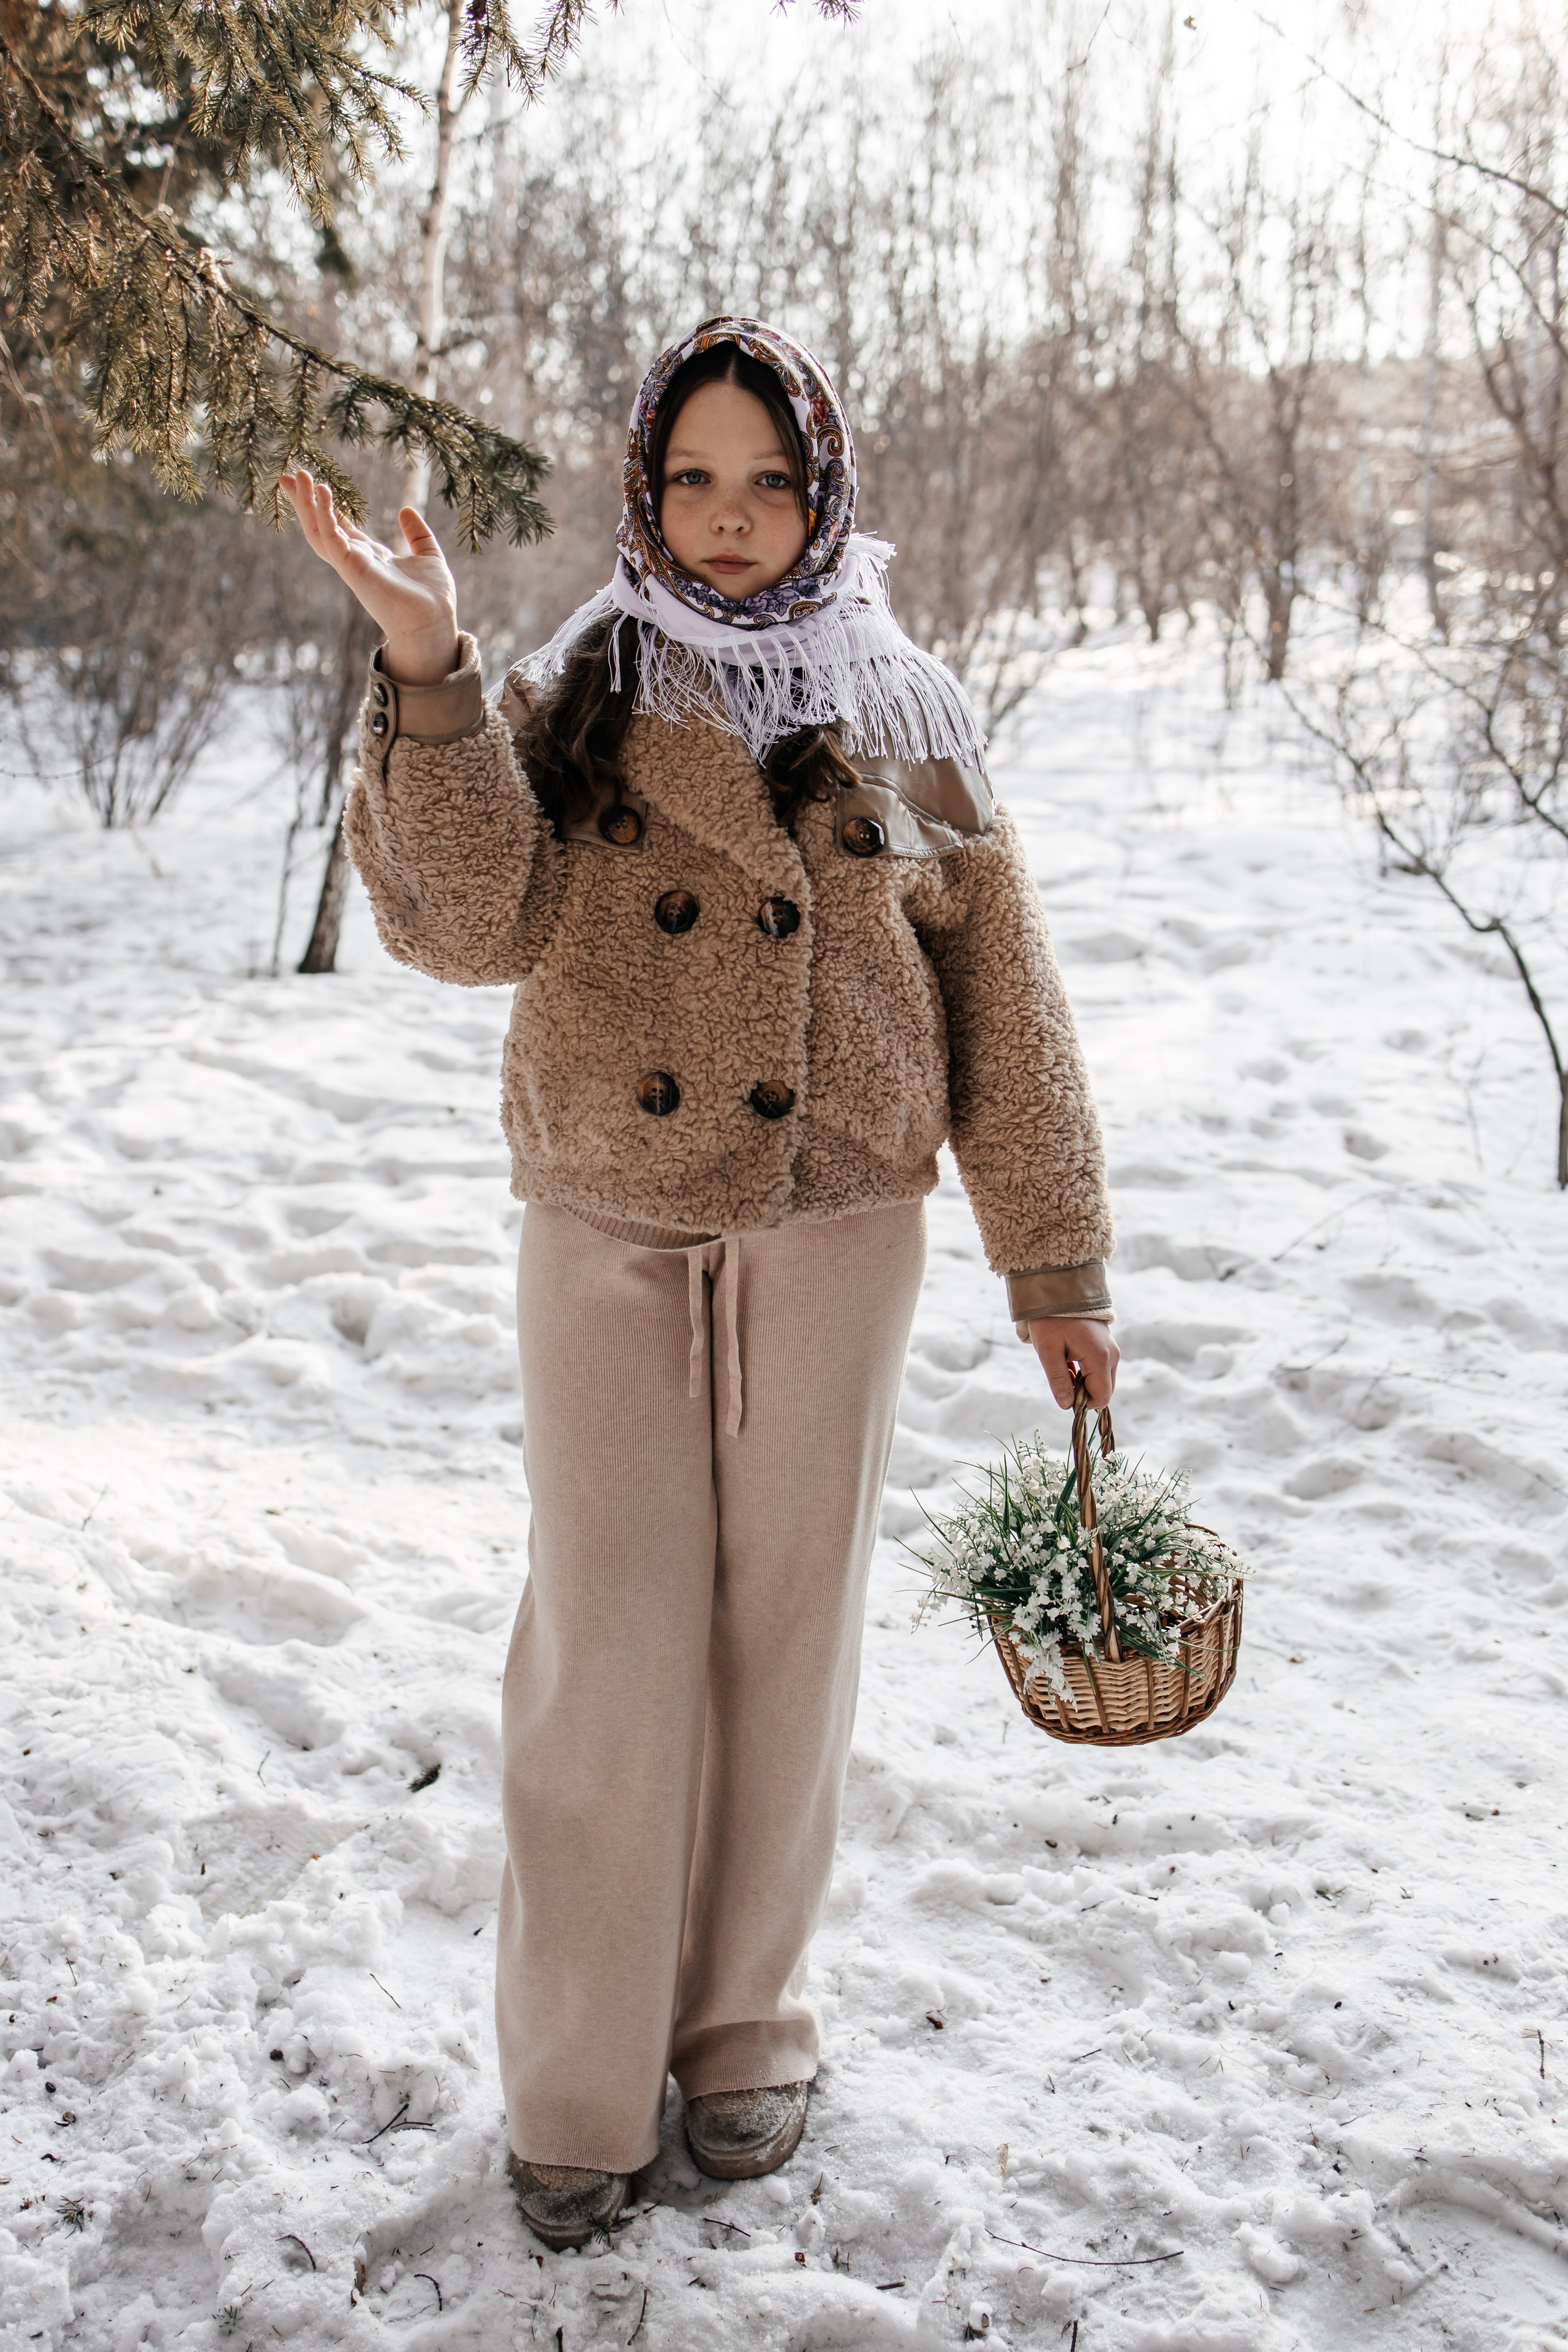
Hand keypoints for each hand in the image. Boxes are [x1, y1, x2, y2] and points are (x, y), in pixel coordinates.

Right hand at [278, 468, 459, 684]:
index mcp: (370, 557)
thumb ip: (417, 534)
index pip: (339, 527)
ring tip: (297, 474)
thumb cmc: (433, 600)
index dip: (325, 506)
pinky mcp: (354, 569)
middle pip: (320, 526)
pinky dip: (325, 515)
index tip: (314, 483)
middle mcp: (356, 561)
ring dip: (306, 503)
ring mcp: (352, 565)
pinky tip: (323, 491)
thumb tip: (405, 509)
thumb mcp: (428, 557)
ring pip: (318, 530)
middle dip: (304, 501)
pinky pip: (332, 538)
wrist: (435, 625)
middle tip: (287, 475)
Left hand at [1029, 1317, 1118, 1410]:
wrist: (1059, 1290)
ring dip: (1084, 1382)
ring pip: (1103, 1381)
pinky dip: (1087, 1372)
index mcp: (1100, 1357)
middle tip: (1062, 1376)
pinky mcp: (1108, 1346)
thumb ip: (1058, 1379)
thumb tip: (1066, 1405)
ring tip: (1064, 1365)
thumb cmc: (1050, 1319)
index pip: (1102, 1397)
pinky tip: (1070, 1360)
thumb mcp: (1047, 1350)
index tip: (1064, 1392)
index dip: (1083, 1403)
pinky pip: (1102, 1369)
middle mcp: (1112, 1355)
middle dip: (1084, 1392)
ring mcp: (1112, 1350)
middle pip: (1105, 1391)